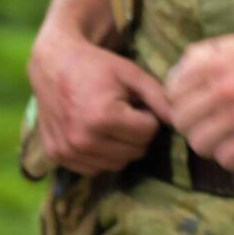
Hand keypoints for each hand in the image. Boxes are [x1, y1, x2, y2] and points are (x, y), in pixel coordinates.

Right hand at [28, 28, 170, 175]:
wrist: (54, 65)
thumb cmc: (98, 66)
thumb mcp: (132, 74)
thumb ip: (158, 97)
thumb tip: (179, 120)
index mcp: (103, 117)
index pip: (148, 133)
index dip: (149, 117)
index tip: (138, 103)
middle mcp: (83, 139)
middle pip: (134, 151)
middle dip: (138, 133)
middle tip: (128, 113)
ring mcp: (67, 151)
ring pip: (116, 165)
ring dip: (122, 147)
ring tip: (114, 122)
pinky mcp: (57, 157)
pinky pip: (94, 169)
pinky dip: (102, 156)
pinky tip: (98, 134)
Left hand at [165, 35, 233, 170]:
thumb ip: (206, 56)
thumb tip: (175, 78)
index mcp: (219, 60)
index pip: (173, 90)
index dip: (181, 101)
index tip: (196, 105)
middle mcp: (226, 85)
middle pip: (182, 121)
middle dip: (194, 125)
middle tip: (213, 123)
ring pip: (199, 144)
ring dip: (212, 144)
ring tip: (229, 137)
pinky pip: (225, 159)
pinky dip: (233, 157)